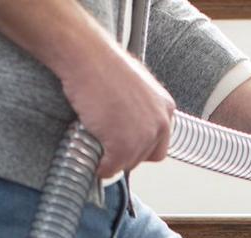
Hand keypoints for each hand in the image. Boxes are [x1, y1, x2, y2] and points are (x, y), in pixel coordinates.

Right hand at [59, 43, 174, 178]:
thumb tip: (129, 123)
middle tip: (110, 149)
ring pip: (130, 162)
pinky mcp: (124, 144)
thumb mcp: (134, 86)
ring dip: (115, 161)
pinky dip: (103, 168)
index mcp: (165, 107)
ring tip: (101, 150)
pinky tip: (96, 163)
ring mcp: (144, 135)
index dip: (142, 147)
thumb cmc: (102, 63)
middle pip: (146, 155)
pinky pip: (114, 167)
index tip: (129, 147)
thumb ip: (139, 108)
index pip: (160, 141)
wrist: (85, 55)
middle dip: (128, 154)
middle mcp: (160, 122)